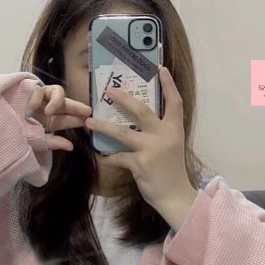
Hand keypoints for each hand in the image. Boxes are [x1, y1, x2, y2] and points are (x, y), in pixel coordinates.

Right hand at [27, 85, 91, 150]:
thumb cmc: (13, 133)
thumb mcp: (34, 141)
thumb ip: (52, 142)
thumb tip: (71, 147)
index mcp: (48, 123)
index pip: (66, 120)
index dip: (77, 120)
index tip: (87, 122)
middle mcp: (46, 109)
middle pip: (65, 105)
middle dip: (76, 108)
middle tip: (87, 111)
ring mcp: (40, 97)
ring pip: (57, 93)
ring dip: (57, 102)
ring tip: (48, 112)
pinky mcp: (31, 88)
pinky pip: (40, 90)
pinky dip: (36, 98)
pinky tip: (30, 108)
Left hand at [85, 67, 197, 230]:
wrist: (175, 196)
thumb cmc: (171, 172)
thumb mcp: (171, 147)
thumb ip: (158, 134)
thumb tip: (136, 124)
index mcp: (175, 130)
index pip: (175, 102)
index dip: (168, 85)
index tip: (161, 69)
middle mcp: (164, 135)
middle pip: (141, 110)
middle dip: (123, 98)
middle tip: (108, 90)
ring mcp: (151, 149)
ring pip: (122, 133)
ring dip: (103, 127)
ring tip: (89, 122)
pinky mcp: (139, 164)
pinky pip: (118, 157)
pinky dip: (108, 157)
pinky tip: (101, 157)